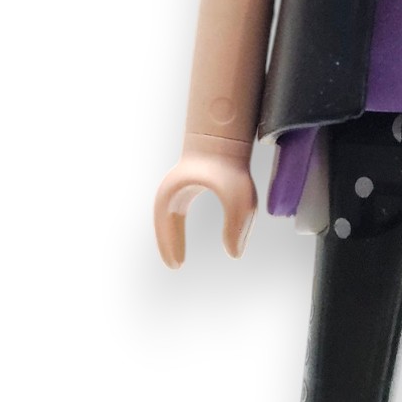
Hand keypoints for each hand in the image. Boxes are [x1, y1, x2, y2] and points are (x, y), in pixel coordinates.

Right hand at [153, 134, 256, 264]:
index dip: (170, 246)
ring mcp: (179, 186)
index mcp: (175, 196)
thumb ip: (237, 227)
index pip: (166, 227)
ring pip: (168, 217)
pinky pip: (177, 211)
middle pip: (163, 223)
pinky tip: (182, 238)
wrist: (226, 134)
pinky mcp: (189, 183)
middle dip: (167, 243)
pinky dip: (176, 226)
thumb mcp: (239, 199)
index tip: (177, 266)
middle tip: (175, 266)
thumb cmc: (230, 166)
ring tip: (177, 257)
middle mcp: (172, 191)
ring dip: (171, 236)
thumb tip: (235, 254)